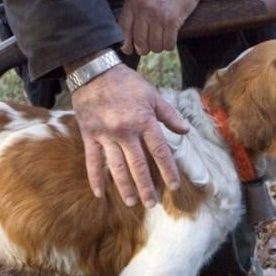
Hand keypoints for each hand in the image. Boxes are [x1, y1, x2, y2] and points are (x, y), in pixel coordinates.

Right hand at [71, 64, 189, 206]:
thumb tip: (186, 131)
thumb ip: (169, 115)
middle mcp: (125, 131)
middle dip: (146, 186)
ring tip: (132, 203)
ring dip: (125, 187)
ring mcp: (106, 136)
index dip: (168, 170)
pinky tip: (100, 194)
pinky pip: (93, 161)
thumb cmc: (126, 82)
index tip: (174, 186)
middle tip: (152, 204)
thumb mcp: (152, 94)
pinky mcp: (90, 136)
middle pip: (138, 165)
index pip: (159, 151)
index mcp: (143, 121)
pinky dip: (95, 178)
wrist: (94, 71)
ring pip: (117, 167)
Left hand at [118, 0, 222, 54]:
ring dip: (158, 47)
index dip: (126, 44)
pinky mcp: (173, 22)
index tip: (129, 49)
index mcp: (133, 2)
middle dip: (143, 49)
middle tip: (147, 48)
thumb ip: (134, 9)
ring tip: (160, 40)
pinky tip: (169, 40)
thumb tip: (128, 32)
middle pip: (139, 42)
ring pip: (155, 46)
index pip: (123, 30)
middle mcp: (144, 10)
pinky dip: (169, 45)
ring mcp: (159, 17)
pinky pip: (168, 44)